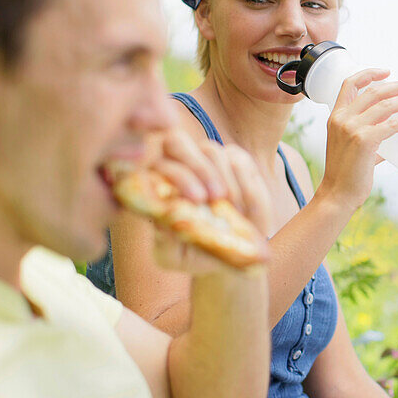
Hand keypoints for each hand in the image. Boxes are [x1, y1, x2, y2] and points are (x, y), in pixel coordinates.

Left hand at [145, 131, 272, 274]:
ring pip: (211, 151)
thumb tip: (161, 220)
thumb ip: (164, 241)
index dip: (176, 175)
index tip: (196, 200)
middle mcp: (176, 163)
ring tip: (231, 208)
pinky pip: (237, 158)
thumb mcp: (174, 257)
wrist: (231, 256)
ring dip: (223, 179)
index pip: (154, 161)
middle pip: (177, 141)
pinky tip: (243, 204)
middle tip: (216, 198)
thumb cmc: (196, 254)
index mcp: (153, 182)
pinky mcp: (236, 161)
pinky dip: (243, 180)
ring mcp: (206, 159)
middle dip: (199, 169)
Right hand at [319, 68, 397, 209]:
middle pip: (374, 91)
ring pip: (386, 105)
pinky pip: (392, 125)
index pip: (349, 84)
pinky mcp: (364, 141)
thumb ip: (371, 142)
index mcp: (335, 116)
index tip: (388, 72)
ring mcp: (352, 128)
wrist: (337, 194)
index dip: (370, 73)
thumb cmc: (345, 174)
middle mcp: (342, 118)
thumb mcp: (350, 148)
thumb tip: (392, 143)